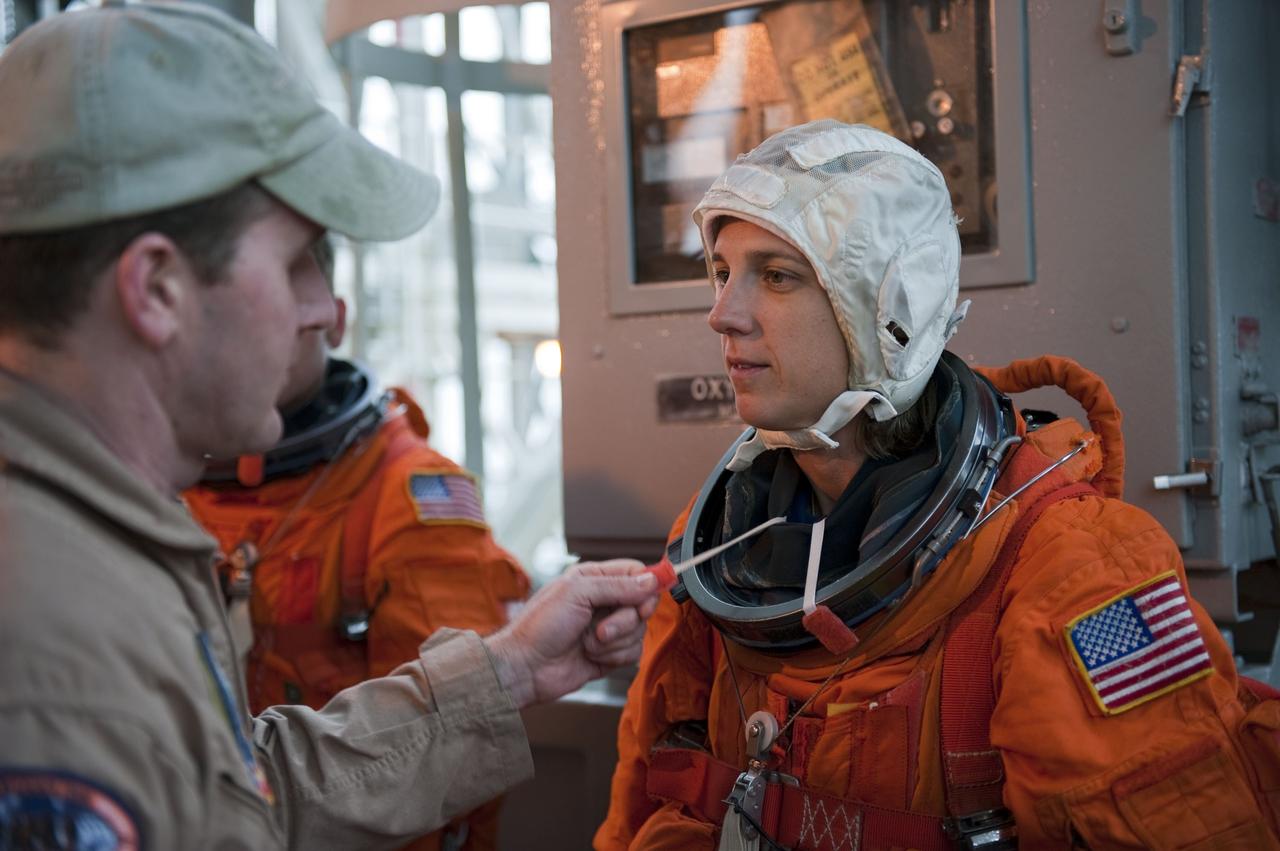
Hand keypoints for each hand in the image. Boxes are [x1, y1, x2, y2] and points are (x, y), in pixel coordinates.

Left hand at [485, 559, 659, 707]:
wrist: (525, 668)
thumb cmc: (539, 626)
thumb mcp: (577, 593)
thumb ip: (617, 585)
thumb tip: (650, 581)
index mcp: (593, 578)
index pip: (636, 573)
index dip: (646, 587)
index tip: (642, 602)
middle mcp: (603, 601)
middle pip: (642, 604)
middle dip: (625, 620)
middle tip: (601, 629)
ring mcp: (608, 628)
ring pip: (639, 631)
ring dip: (615, 642)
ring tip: (588, 643)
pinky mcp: (610, 653)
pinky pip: (633, 652)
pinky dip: (614, 656)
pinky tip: (591, 656)